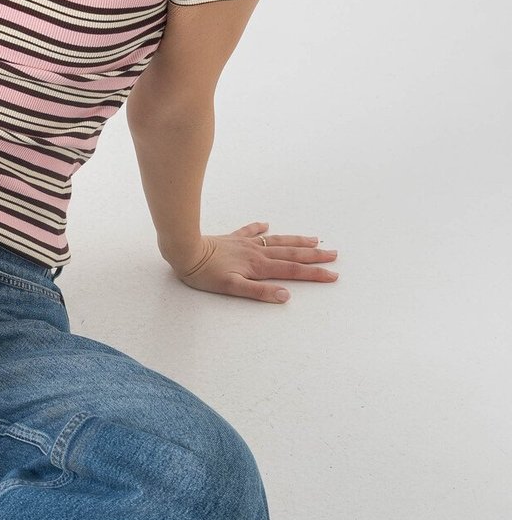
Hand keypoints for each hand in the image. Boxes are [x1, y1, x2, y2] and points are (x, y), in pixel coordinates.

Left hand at [165, 221, 338, 303]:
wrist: (185, 251)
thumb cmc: (205, 273)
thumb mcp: (232, 288)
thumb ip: (259, 292)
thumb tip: (286, 295)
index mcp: (259, 266)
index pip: (293, 271)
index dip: (314, 274)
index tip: (333, 275)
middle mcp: (256, 252)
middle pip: (291, 254)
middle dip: (314, 255)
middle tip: (334, 254)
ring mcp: (245, 243)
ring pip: (277, 241)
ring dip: (296, 241)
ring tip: (314, 239)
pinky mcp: (232, 238)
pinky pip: (250, 231)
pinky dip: (260, 228)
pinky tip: (267, 224)